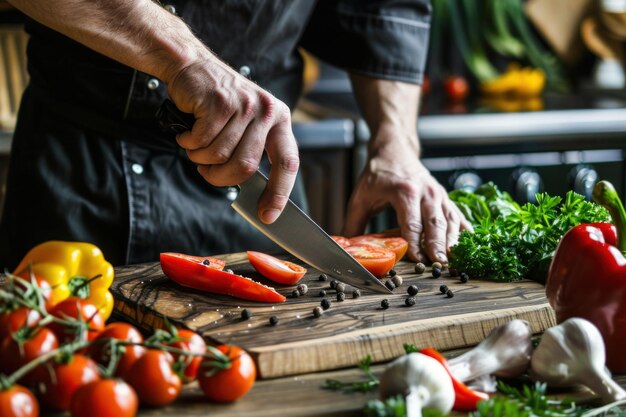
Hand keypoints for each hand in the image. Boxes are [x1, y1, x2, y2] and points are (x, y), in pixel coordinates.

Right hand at [165, 57, 299, 223]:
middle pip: (246, 166)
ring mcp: (244, 105)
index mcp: (279, 120)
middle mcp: (267, 111)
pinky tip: (188, 133)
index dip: (279, 193)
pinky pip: (202, 142)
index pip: (288, 163)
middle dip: (221, 178)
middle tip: (206, 171)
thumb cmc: (217, 103)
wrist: (191, 66)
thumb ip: (252, 151)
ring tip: (195, 145)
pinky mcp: (220, 102)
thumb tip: (254, 195)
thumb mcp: (246, 124)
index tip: (268, 216)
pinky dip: (189, 144)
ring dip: (201, 158)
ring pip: (220, 156)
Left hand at [343, 132, 471, 263]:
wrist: (395, 151)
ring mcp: (439, 194)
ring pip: (450, 221)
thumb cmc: (377, 174)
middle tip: (440, 267)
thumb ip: (353, 224)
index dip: (415, 244)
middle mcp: (426, 192)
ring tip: (453, 262)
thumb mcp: (360, 197)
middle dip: (439, 247)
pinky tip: (464, 247)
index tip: (418, 261)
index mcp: (405, 191)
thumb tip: (345, 248)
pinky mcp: (445, 198)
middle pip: (435, 224)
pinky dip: (461, 232)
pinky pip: (457, 216)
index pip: (412, 223)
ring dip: (452, 243)